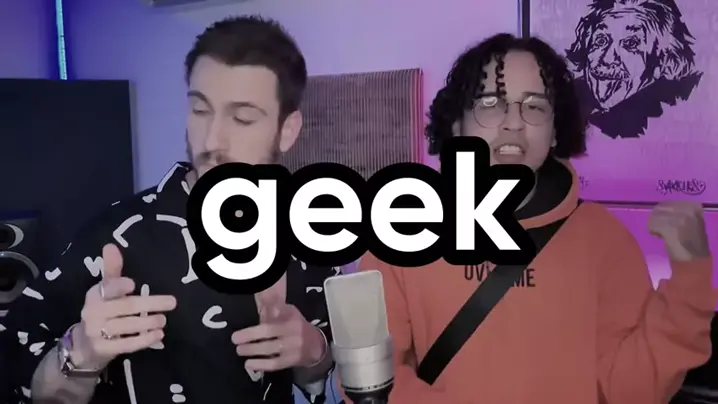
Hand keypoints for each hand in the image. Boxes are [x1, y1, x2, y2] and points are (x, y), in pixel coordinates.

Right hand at [72, 244, 177, 368]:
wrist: (85, 346)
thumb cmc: (102, 311)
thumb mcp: (106, 290)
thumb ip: (112, 269)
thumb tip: (110, 245)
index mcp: (95, 294)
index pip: (107, 288)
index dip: (118, 286)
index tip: (132, 284)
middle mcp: (93, 312)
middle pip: (124, 307)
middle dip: (149, 304)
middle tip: (171, 303)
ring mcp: (96, 332)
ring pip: (126, 326)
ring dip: (148, 322)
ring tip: (163, 320)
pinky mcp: (103, 349)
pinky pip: (126, 344)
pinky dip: (143, 340)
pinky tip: (158, 335)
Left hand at [231, 302, 325, 371]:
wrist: (317, 346)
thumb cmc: (298, 327)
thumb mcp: (290, 313)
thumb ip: (276, 308)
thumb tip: (262, 302)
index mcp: (291, 318)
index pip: (272, 318)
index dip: (256, 323)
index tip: (241, 328)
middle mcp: (293, 332)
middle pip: (268, 332)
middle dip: (249, 336)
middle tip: (235, 340)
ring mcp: (293, 348)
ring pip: (270, 349)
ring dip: (252, 350)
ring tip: (240, 350)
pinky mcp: (292, 361)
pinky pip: (274, 364)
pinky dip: (261, 365)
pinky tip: (249, 364)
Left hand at [648, 201, 709, 261]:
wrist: (695, 260)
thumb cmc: (691, 243)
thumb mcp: (691, 222)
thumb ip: (680, 214)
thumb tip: (662, 209)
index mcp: (694, 206)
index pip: (668, 203)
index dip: (663, 212)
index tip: (665, 222)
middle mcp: (687, 210)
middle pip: (659, 208)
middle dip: (657, 218)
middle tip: (660, 229)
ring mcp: (679, 218)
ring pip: (654, 216)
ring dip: (654, 225)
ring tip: (661, 234)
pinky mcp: (670, 228)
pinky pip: (652, 225)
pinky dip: (652, 231)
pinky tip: (659, 237)